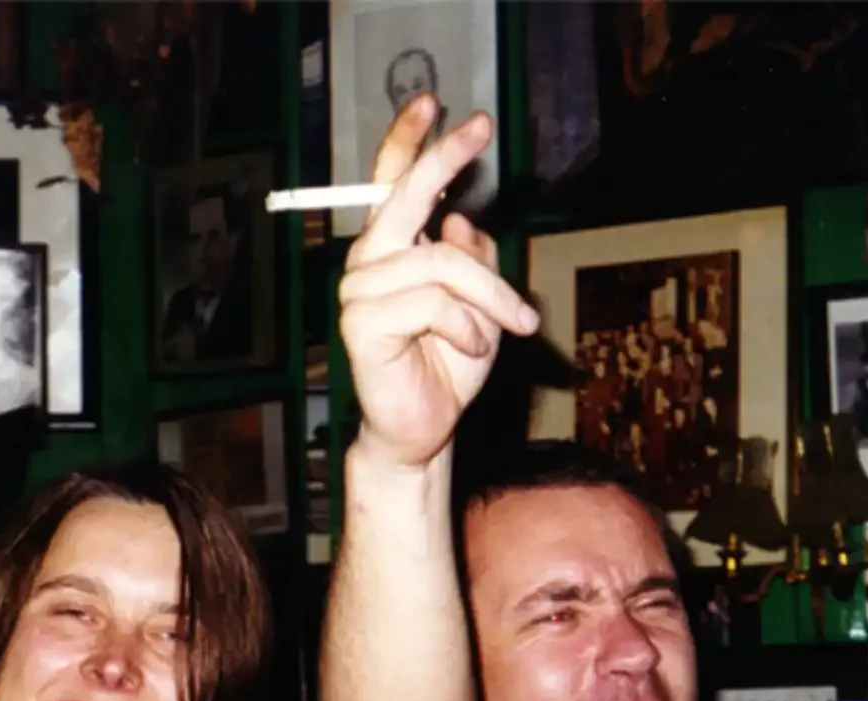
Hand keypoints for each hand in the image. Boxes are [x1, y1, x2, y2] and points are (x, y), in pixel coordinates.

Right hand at [338, 96, 538, 470]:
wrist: (423, 431)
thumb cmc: (449, 368)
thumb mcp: (481, 306)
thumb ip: (474, 261)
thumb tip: (460, 223)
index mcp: (394, 250)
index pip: (393, 184)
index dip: (410, 141)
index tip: (434, 101)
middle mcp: (370, 261)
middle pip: (406, 196)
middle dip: (443, 158)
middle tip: (479, 128)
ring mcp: (360, 291)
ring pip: (442, 263)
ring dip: (489, 297)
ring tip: (508, 328)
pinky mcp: (361, 324)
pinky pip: (433, 304)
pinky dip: (468, 328)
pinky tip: (471, 349)